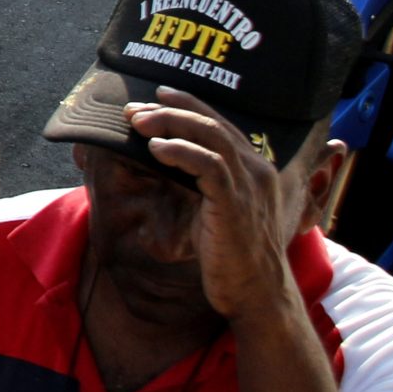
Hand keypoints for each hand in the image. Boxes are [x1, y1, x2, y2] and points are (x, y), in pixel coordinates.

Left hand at [122, 87, 304, 321]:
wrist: (257, 294)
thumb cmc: (233, 257)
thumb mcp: (217, 211)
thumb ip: (202, 185)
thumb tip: (165, 164)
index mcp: (254, 169)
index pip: (219, 124)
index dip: (188, 105)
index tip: (156, 97)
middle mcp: (256, 169)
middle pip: (212, 123)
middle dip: (170, 109)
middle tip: (135, 109)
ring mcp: (248, 185)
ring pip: (210, 136)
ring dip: (170, 123)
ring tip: (139, 123)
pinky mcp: (235, 203)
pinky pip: (208, 165)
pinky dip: (180, 151)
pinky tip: (156, 149)